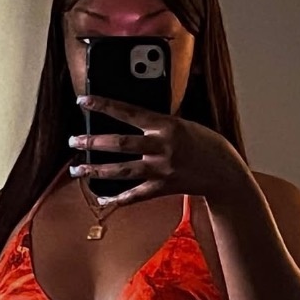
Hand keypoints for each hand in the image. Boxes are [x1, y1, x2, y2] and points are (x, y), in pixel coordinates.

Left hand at [68, 95, 248, 207]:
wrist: (225, 173)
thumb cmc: (207, 145)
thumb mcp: (186, 124)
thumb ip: (160, 123)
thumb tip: (134, 118)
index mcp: (166, 126)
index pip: (128, 112)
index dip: (103, 105)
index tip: (83, 100)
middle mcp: (161, 148)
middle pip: (119, 144)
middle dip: (92, 142)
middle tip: (74, 140)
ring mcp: (161, 170)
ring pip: (121, 171)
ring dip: (96, 170)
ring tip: (77, 169)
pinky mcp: (162, 188)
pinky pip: (135, 195)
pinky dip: (117, 198)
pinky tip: (102, 198)